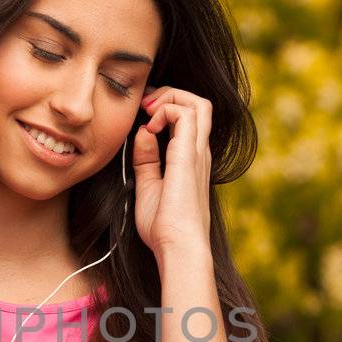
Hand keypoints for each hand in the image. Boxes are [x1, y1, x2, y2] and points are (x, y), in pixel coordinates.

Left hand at [132, 85, 212, 257]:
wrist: (177, 247)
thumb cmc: (164, 226)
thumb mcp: (148, 186)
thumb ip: (146, 159)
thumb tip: (142, 134)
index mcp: (191, 160)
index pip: (190, 118)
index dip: (166, 107)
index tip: (142, 117)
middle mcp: (199, 152)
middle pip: (199, 103)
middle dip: (170, 94)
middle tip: (145, 106)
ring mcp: (196, 152)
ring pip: (197, 103)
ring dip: (169, 97)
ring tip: (147, 112)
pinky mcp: (188, 155)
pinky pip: (185, 114)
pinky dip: (165, 110)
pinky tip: (149, 127)